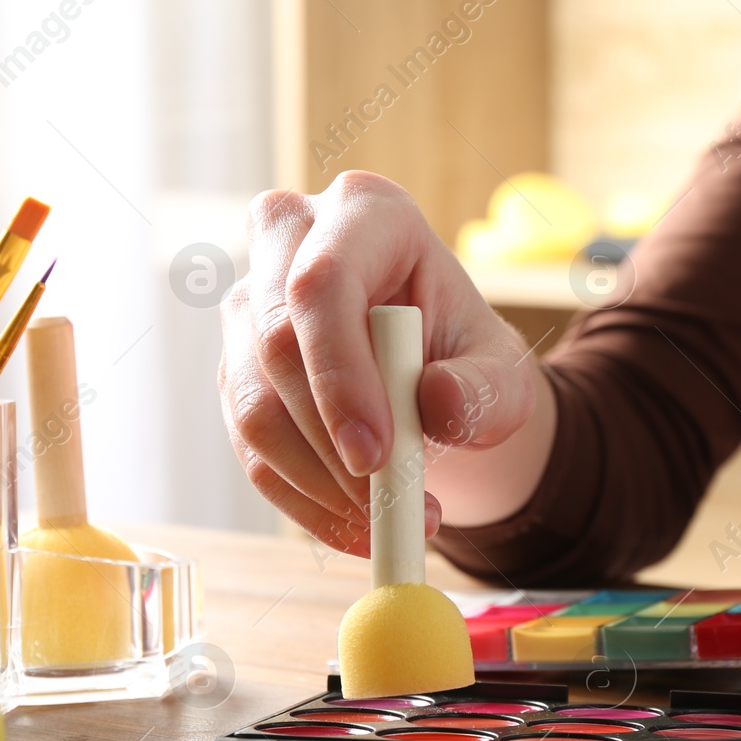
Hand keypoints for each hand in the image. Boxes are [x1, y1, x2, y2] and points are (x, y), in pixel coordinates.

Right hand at [219, 171, 544, 556]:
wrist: (439, 387)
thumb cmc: (470, 363)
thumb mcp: (505, 377)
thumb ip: (486, 390)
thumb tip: (436, 402)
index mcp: (365, 213)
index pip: (321, 284)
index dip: (339, 374)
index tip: (375, 455)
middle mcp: (289, 242)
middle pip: (276, 342)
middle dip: (330, 440)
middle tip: (391, 505)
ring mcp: (250, 305)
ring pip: (254, 405)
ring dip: (319, 483)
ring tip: (392, 522)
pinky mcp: (235, 369)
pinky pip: (250, 448)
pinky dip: (303, 502)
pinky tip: (357, 527)